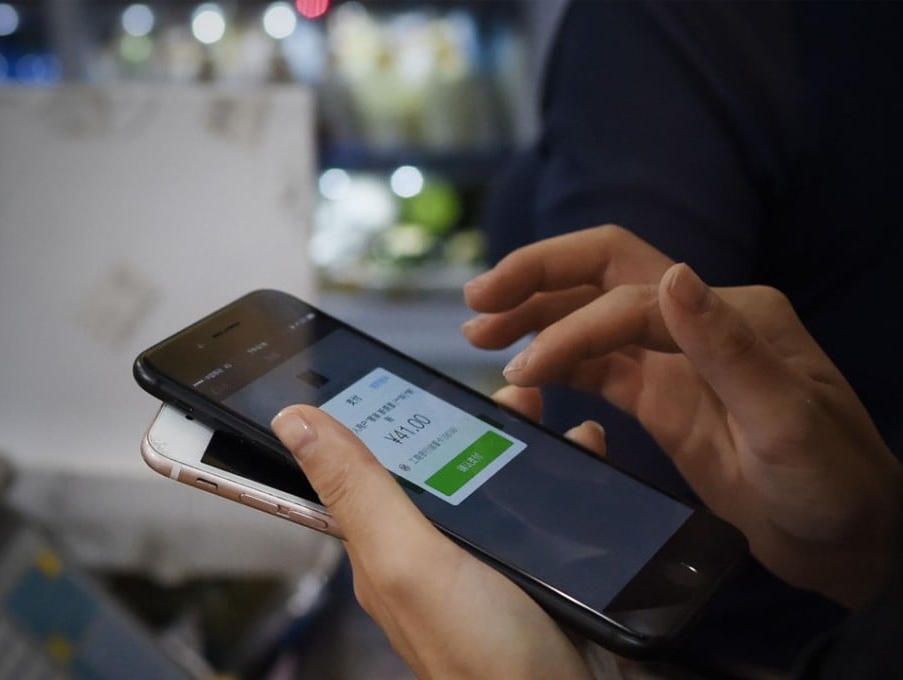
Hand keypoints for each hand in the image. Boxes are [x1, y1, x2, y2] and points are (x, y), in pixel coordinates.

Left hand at [271, 407, 604, 679]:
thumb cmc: (481, 655)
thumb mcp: (409, 560)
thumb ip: (359, 490)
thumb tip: (293, 422)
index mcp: (383, 542)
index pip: (363, 462)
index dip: (375, 413)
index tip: (397, 370)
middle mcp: (424, 547)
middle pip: (432, 460)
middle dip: (464, 416)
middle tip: (505, 393)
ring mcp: (477, 557)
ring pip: (485, 474)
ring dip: (514, 436)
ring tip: (541, 410)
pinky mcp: (524, 566)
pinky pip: (529, 502)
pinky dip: (554, 470)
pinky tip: (577, 450)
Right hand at [463, 225, 902, 607]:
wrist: (850, 538)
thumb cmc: (832, 482)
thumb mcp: (789, 421)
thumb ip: (729, 348)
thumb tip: (675, 277)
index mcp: (730, 313)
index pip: (629, 300)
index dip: (570, 329)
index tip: (524, 369)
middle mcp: (695, 322)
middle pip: (602, 273)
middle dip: (538, 278)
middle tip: (478, 301)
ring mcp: (673, 360)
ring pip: (590, 315)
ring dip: (535, 316)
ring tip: (480, 333)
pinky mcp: (659, 397)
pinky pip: (596, 365)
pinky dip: (555, 361)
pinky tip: (523, 373)